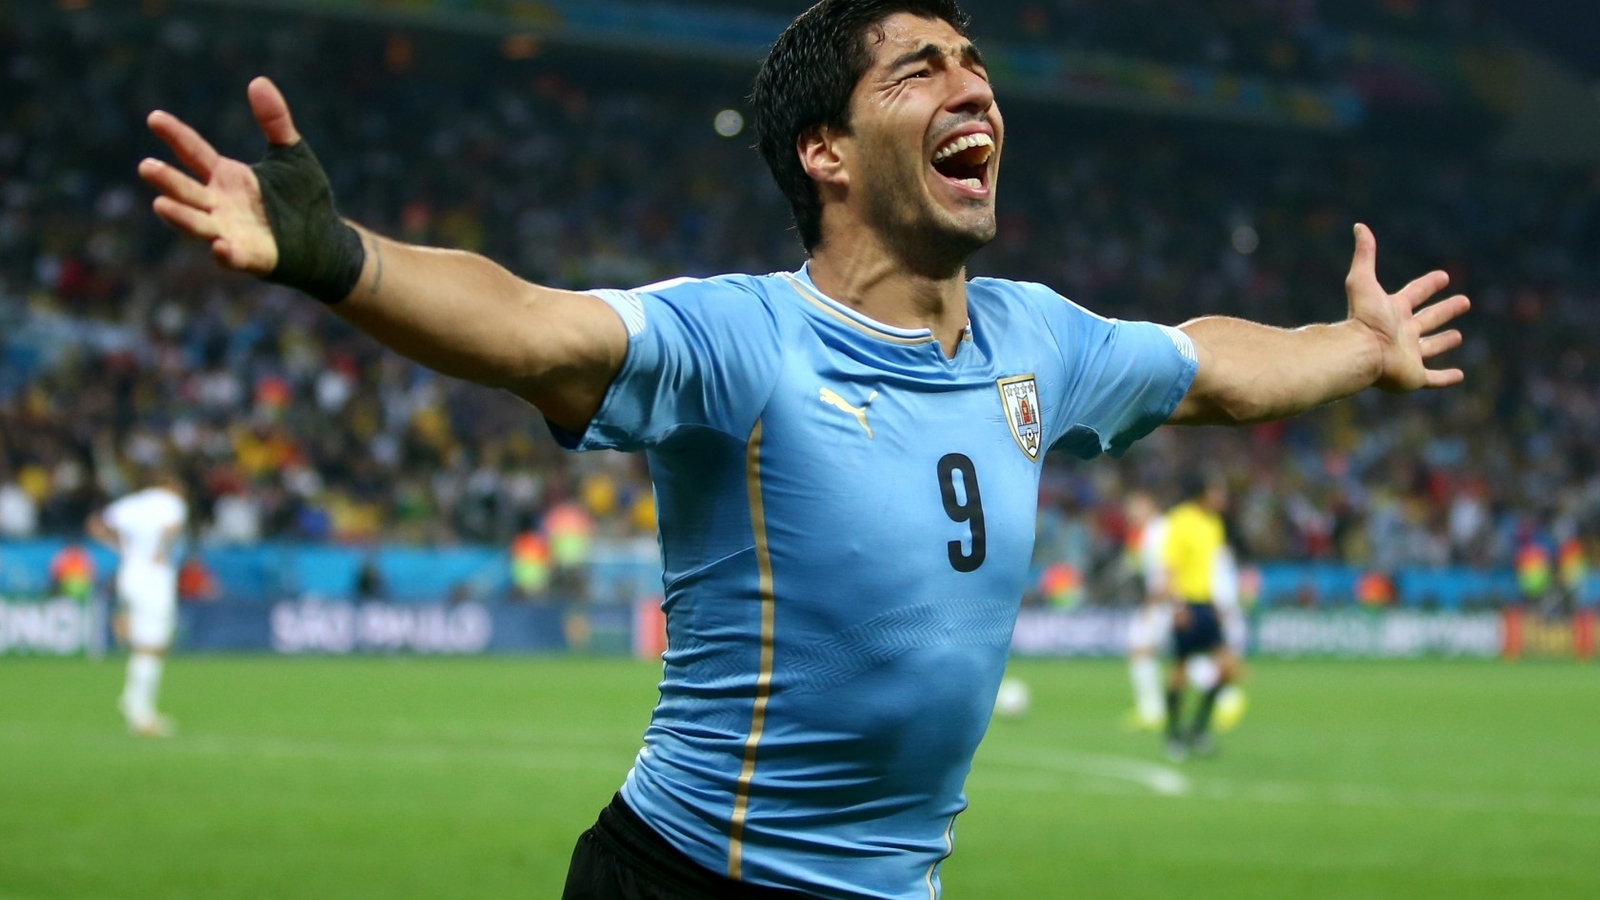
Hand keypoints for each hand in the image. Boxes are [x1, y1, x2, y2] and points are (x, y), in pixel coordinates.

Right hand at [138, 77, 301, 274]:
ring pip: (198, 224)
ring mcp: (231, 232)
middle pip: (187, 190)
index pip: (193, 153)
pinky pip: (233, 257)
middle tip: (145, 166)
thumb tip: (259, 81)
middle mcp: (220, 204)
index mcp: (225, 177)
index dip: (175, 136)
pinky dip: (225, 253)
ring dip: (180, 217)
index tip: (155, 118)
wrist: (325, 238)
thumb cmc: (302, 197)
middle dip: (167, 180)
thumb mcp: (290, 153)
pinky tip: (220, 246)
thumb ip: (274, 121)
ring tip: (160, 204)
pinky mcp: (251, 257)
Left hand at [1345, 223, 1469, 391]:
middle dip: (1445, 310)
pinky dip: (1446, 378)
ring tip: (1458, 336)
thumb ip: (1364, 255)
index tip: (1444, 276)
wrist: (1361, 353)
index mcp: (1392, 312)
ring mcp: (1408, 355)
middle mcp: (1401, 333)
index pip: (1414, 294)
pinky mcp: (1413, 377)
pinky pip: (1434, 379)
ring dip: (1444, 342)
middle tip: (1464, 301)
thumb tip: (1359, 226)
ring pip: (1430, 348)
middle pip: (1427, 319)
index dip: (1428, 285)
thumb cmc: (1363, 319)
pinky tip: (1460, 376)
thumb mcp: (1362, 281)